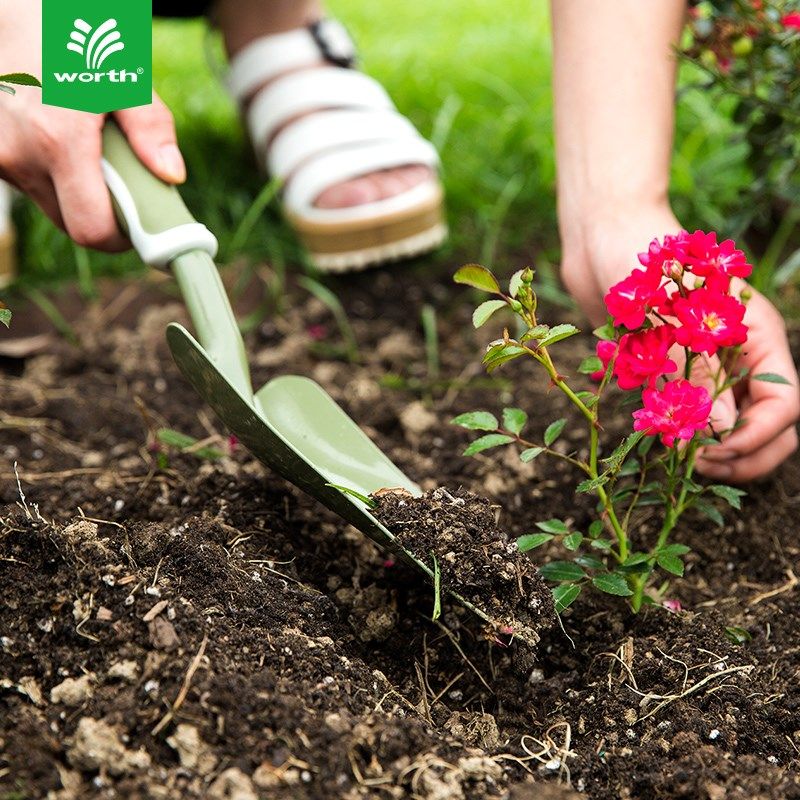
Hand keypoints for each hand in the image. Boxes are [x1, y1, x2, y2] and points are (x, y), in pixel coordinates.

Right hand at [0, 6, 183, 250]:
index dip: (121, 238)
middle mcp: (20, 157)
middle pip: (73, 225)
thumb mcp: (124, 75)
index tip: (141, 225)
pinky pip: (34, 186)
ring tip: (90, 151)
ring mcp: (0, 159)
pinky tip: (61, 140)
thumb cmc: (73, 41)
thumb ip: (150, 127)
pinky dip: (55, 177)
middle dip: (105, 214)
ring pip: (53, 208)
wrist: (8, 15)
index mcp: (58, 141)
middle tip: (124, 185)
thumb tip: (172, 175)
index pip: (91, 229)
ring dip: (78, 193)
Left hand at [560, 202, 799, 481]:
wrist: (603, 240)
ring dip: (715, 449)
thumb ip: (697, 378)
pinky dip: (686, 434)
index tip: (713, 452)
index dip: (756, 436)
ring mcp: (710, 366)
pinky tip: (661, 440)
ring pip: (733, 425)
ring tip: (679, 456)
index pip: (783, 403)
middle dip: (744, 453)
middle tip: (697, 466)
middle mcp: (740, 356)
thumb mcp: (671, 322)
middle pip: (770, 423)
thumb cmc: (641, 265)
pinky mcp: (675, 372)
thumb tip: (717, 435)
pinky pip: (694, 414)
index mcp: (757, 338)